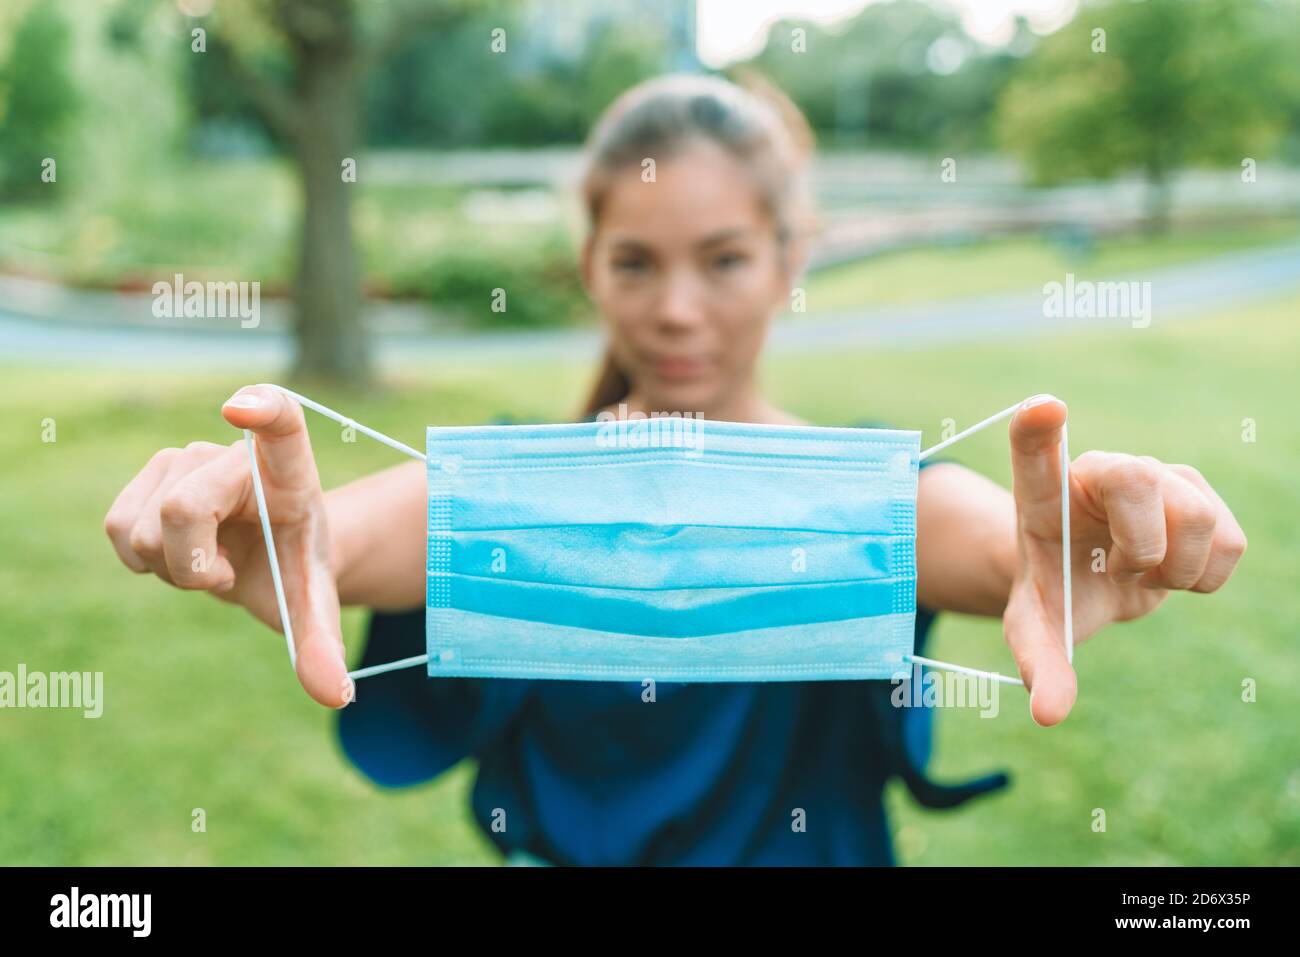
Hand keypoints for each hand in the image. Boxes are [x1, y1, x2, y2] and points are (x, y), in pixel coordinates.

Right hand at [104, 385, 352, 707]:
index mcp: (290, 471)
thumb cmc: (295, 568)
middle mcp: (234, 452)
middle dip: (193, 568)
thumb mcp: (312, 605)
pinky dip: (143, 561)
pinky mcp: (151, 473)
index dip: (261, 408)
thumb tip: (336, 695)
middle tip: (228, 576)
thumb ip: (321, 645)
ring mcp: (186, 458)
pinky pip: (117, 528)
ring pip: (142, 529)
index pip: (282, 422)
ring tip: (211, 562)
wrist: (274, 553)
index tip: (240, 409)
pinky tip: (182, 555)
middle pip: (181, 512)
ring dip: (170, 568)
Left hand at [1004, 395, 1246, 726]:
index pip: (1033, 453)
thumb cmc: (1055, 591)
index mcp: (1042, 497)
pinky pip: (1230, 540)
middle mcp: (1098, 470)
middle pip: (1141, 480)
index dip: (1036, 430)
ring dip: (1175, 565)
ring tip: (1142, 573)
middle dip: (1142, 544)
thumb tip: (1050, 714)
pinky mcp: (1196, 492)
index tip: (1043, 407)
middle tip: (1123, 570)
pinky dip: (1207, 575)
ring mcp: (1153, 475)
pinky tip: (1173, 572)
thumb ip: (1040, 664)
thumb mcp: (1036, 627)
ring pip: (1196, 513)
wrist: (1089, 578)